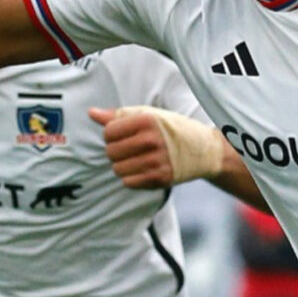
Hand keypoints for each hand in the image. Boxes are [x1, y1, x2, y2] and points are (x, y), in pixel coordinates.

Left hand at [89, 106, 224, 188]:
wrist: (206, 150)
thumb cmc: (174, 130)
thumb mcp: (150, 115)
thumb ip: (119, 115)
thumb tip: (91, 113)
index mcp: (148, 121)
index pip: (109, 132)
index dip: (113, 134)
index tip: (125, 135)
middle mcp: (152, 140)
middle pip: (110, 152)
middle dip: (117, 151)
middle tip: (133, 148)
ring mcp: (157, 161)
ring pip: (118, 169)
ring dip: (124, 166)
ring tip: (139, 159)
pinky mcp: (160, 179)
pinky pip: (128, 183)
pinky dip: (132, 178)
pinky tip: (145, 169)